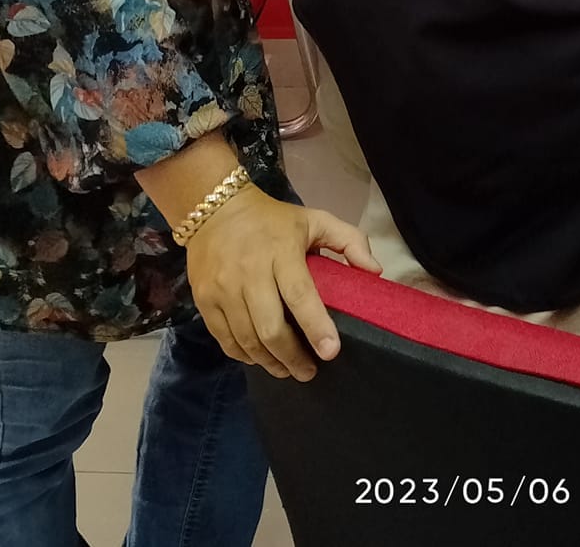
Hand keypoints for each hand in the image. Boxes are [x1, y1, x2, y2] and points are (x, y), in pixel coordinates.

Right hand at [184, 186, 382, 380]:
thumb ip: (350, 241)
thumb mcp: (315, 219)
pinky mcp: (204, 300)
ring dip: (270, 362)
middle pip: (270, 328)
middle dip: (292, 357)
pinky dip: (244, 355)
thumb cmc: (272, 219)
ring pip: (247, 339)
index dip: (316, 326)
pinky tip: (260, 359)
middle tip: (309, 372)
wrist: (214, 208)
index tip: (331, 352)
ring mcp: (222, 288)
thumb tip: (375, 272)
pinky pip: (225, 339)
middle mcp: (249, 272)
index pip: (300, 295)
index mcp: (281, 251)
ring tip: (288, 371)